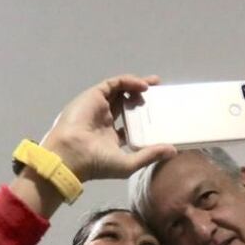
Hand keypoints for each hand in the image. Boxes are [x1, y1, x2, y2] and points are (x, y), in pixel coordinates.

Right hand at [39, 74, 176, 181]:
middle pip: (126, 103)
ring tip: (155, 84)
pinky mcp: (94, 96)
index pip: (129, 122)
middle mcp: (104, 120)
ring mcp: (98, 107)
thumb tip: (173, 151)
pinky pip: (113, 84)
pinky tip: (143, 86)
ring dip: (137, 86)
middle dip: (143, 97)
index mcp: (109, 136)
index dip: (144, 117)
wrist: (71, 155)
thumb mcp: (128, 163)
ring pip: (120, 91)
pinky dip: (128, 81)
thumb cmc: (96, 163)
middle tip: (160, 94)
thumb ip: (149, 155)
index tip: (160, 114)